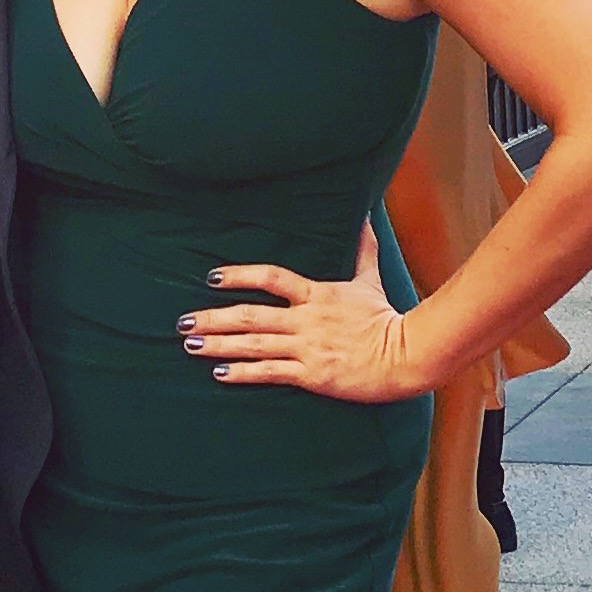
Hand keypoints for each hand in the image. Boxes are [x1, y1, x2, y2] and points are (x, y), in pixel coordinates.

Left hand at [180, 222, 426, 402]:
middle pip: (250, 314)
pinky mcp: (312, 375)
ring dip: (219, 345)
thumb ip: (363, 250)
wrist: (407, 356)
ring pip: (254, 343)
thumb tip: (367, 216)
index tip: (212, 277)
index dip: (240, 275)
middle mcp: (306, 319)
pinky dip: (242, 373)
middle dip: (213, 318)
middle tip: (183, 322)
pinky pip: (270, 373)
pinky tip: (219, 374)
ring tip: (191, 345)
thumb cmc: (387, 318)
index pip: (271, 277)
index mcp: (317, 294)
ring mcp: (307, 347)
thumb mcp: (371, 280)